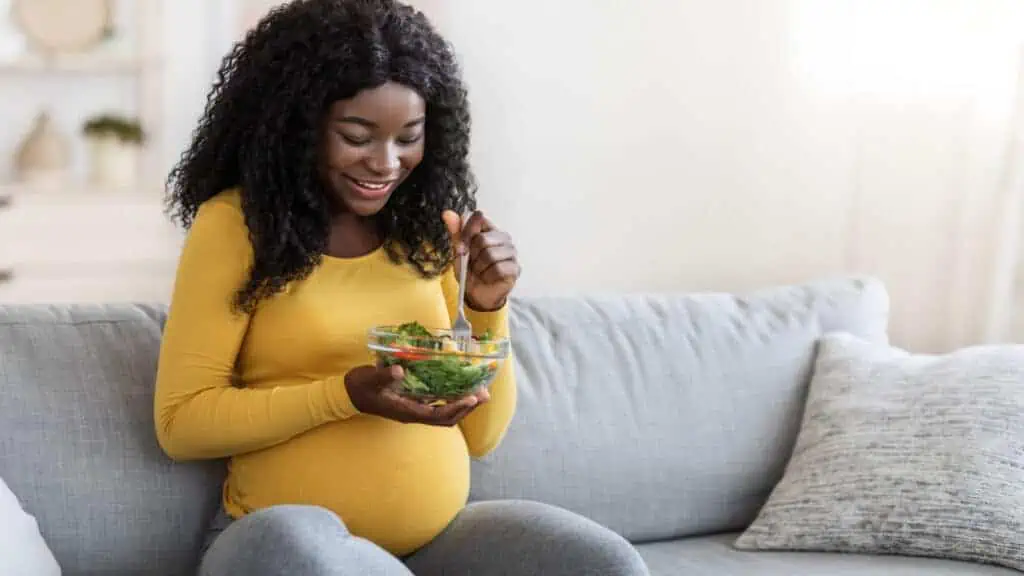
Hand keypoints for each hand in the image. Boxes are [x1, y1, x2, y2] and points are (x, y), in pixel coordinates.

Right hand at [345, 365, 488, 425]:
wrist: (347, 394)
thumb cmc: (360, 386)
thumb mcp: (370, 379)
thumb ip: (384, 376)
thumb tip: (400, 371)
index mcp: (406, 411)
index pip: (437, 415)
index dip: (456, 408)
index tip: (472, 398)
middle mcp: (413, 414)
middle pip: (446, 418)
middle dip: (466, 408)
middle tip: (484, 394)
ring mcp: (413, 410)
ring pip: (443, 413)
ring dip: (462, 405)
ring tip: (479, 392)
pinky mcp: (411, 404)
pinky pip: (436, 405)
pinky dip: (450, 399)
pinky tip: (458, 388)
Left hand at [442, 209, 520, 310]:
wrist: (476, 294)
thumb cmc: (469, 271)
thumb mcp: (458, 251)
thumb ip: (455, 232)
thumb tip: (447, 213)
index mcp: (490, 229)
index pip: (479, 218)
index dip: (466, 233)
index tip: (462, 247)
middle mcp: (504, 238)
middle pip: (482, 239)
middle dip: (472, 255)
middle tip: (473, 264)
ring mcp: (512, 253)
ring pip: (490, 255)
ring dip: (479, 268)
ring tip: (480, 272)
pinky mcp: (515, 268)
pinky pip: (497, 269)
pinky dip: (487, 276)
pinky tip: (488, 278)